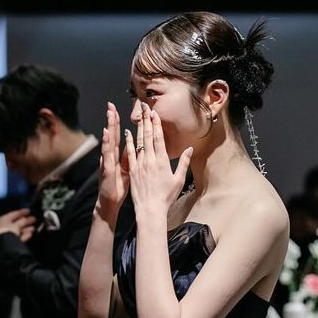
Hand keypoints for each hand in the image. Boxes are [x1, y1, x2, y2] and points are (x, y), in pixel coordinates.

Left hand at [0, 208, 35, 242]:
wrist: (3, 246)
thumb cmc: (6, 232)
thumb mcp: (16, 224)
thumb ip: (22, 221)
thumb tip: (26, 219)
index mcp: (2, 220)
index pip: (13, 214)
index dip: (21, 212)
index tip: (28, 211)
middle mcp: (3, 227)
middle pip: (16, 223)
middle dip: (25, 221)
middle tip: (33, 219)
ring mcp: (6, 236)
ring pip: (18, 231)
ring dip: (26, 229)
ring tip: (33, 228)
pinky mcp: (9, 243)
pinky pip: (18, 238)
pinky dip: (24, 236)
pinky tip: (29, 234)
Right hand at [96, 101, 129, 218]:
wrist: (109, 202)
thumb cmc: (117, 187)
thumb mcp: (127, 170)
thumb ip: (129, 157)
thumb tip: (135, 145)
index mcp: (117, 155)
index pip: (120, 135)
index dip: (119, 122)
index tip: (120, 109)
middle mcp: (110, 156)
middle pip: (113, 134)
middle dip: (112, 119)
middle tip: (111, 104)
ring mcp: (107, 161)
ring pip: (109, 140)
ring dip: (109, 126)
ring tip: (110, 113)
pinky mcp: (106, 168)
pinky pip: (107, 154)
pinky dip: (106, 142)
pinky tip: (107, 132)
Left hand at [124, 102, 191, 219]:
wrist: (150, 210)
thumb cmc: (166, 197)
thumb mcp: (178, 180)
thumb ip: (183, 163)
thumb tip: (189, 149)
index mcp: (163, 161)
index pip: (159, 138)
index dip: (156, 124)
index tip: (155, 112)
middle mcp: (150, 160)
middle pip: (148, 136)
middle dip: (147, 120)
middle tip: (145, 107)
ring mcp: (140, 164)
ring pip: (139, 142)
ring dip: (139, 127)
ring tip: (138, 114)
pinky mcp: (132, 171)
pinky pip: (130, 153)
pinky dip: (129, 142)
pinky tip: (127, 132)